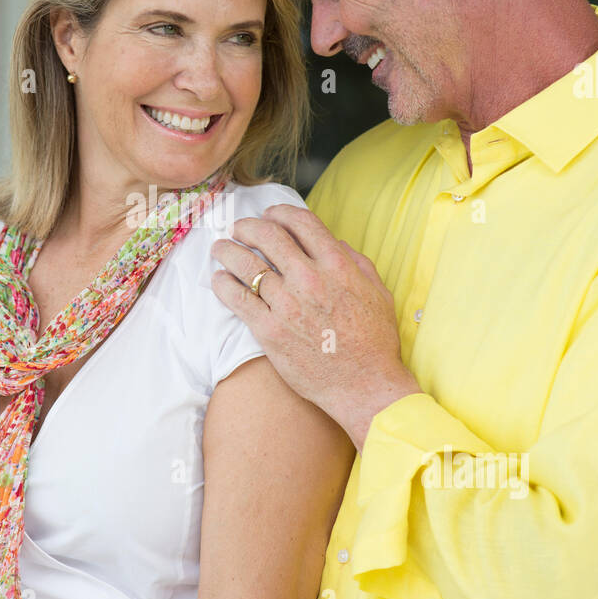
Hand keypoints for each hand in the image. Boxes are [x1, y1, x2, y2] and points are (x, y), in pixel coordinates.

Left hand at [210, 204, 420, 448]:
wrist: (364, 386)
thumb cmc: (375, 342)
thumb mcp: (378, 292)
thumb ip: (357, 262)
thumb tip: (336, 243)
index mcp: (337, 265)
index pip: (300, 222)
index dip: (280, 212)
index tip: (270, 215)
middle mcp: (309, 279)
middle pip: (267, 236)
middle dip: (248, 226)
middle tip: (239, 229)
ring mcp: (287, 304)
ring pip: (246, 264)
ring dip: (228, 251)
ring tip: (220, 249)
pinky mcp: (269, 330)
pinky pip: (237, 298)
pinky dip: (223, 284)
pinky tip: (219, 279)